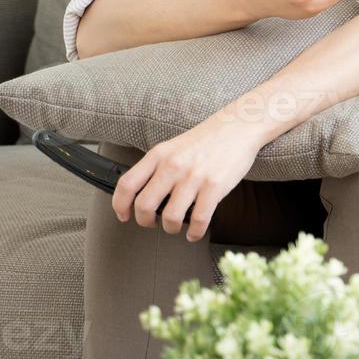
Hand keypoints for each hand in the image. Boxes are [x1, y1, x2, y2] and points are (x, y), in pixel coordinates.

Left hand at [111, 117, 265, 241]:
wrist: (239, 126)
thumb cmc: (207, 140)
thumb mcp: (174, 146)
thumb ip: (157, 167)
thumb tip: (143, 194)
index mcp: (159, 155)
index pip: (127, 184)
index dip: (120, 206)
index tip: (124, 215)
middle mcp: (173, 166)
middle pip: (144, 205)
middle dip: (145, 222)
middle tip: (151, 223)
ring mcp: (194, 177)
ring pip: (171, 217)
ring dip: (171, 229)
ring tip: (176, 227)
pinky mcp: (215, 186)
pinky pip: (199, 219)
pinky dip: (194, 232)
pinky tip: (195, 232)